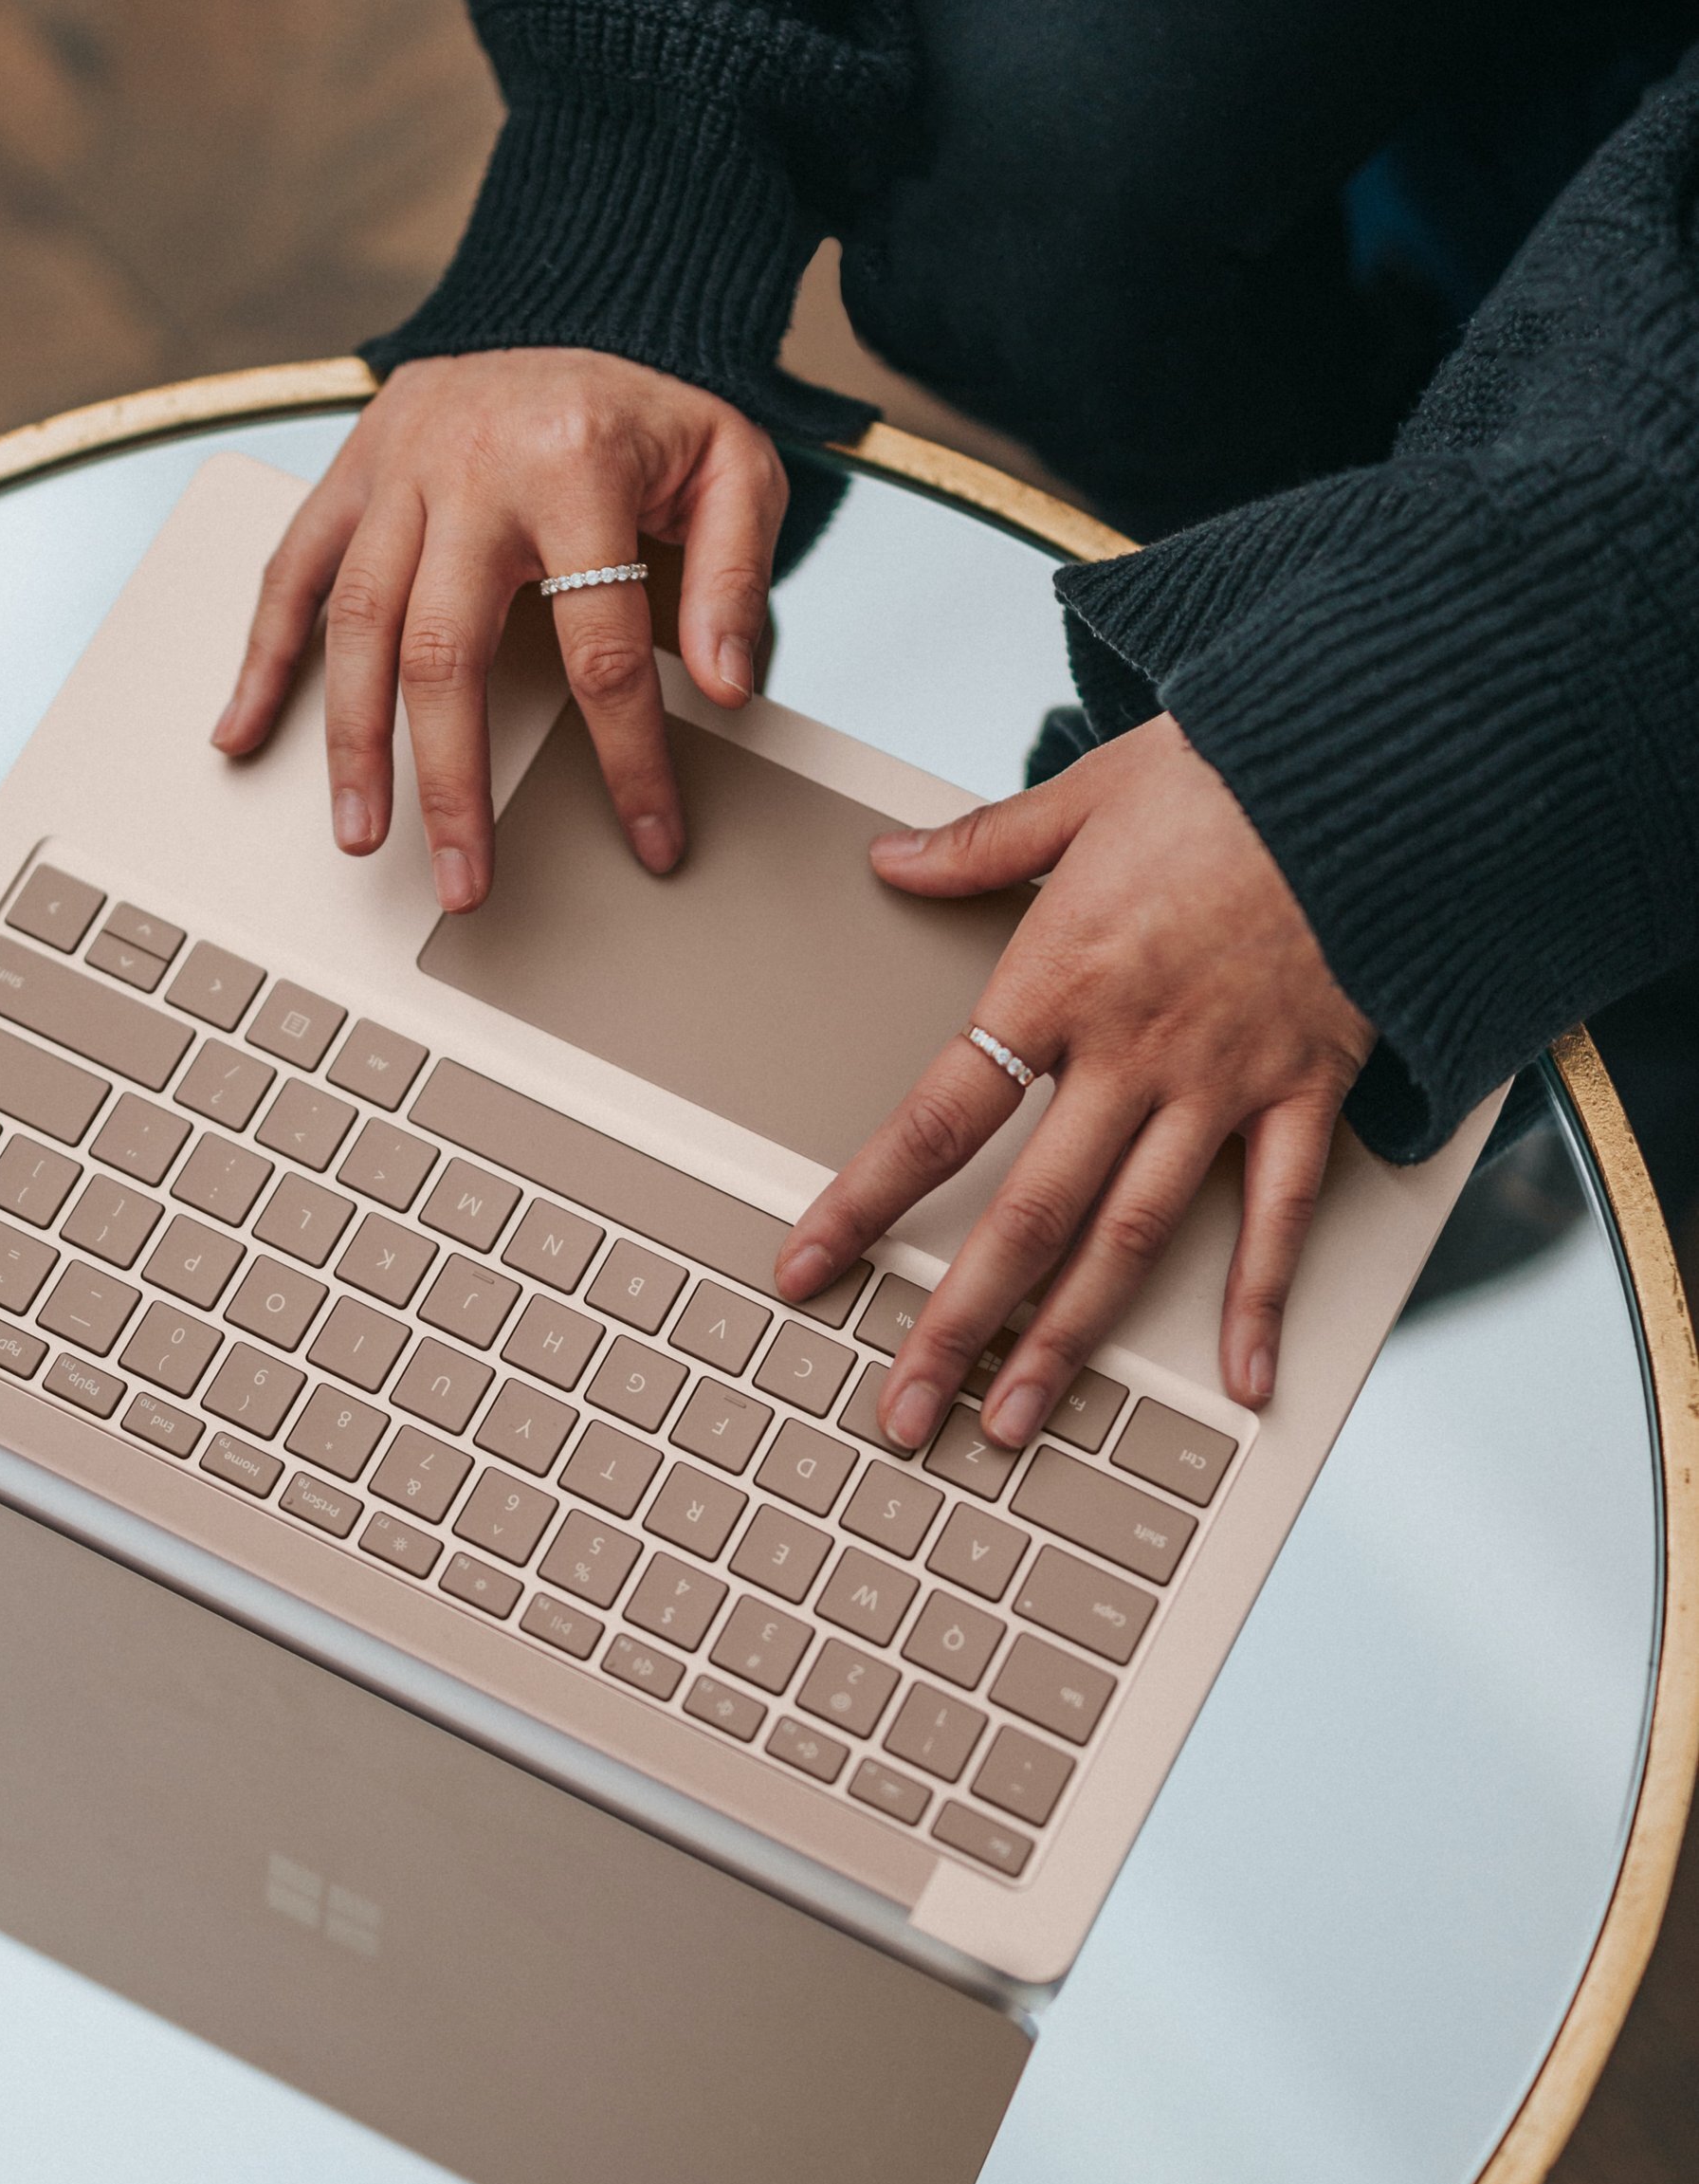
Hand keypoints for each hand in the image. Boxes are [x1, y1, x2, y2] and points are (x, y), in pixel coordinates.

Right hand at [211, 351, 788, 909]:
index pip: (601, 643)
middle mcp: (472, 465)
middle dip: (450, 779)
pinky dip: (261, 653)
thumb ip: (735, 577)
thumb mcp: (734, 468)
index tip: (648, 838)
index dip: (628, 756)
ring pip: (356, 621)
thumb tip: (724, 686)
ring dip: (352, 741)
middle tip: (463, 878)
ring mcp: (397, 466)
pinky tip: (244, 731)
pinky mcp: (351, 468)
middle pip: (446, 649)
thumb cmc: (653, 409)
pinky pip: (292, 568)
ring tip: (360, 833)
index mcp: (577, 464)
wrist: (577, 302)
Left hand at [774, 716, 1374, 1434]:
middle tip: (904, 1410)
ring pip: (1129, 1240)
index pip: (936, 1118)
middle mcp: (1130, 1053)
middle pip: (1023, 1215)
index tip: (804, 1268)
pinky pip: (1279, 1216)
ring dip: (1067, 1341)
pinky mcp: (1306, 1090)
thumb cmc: (1232, 768)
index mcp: (1057, 981)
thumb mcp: (1087, 791)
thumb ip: (984, 844)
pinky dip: (1259, 1302)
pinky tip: (1244, 1382)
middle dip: (954, 1324)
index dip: (863, 1203)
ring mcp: (1221, 1083)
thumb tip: (893, 857)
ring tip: (1017, 1421)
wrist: (1379, 761)